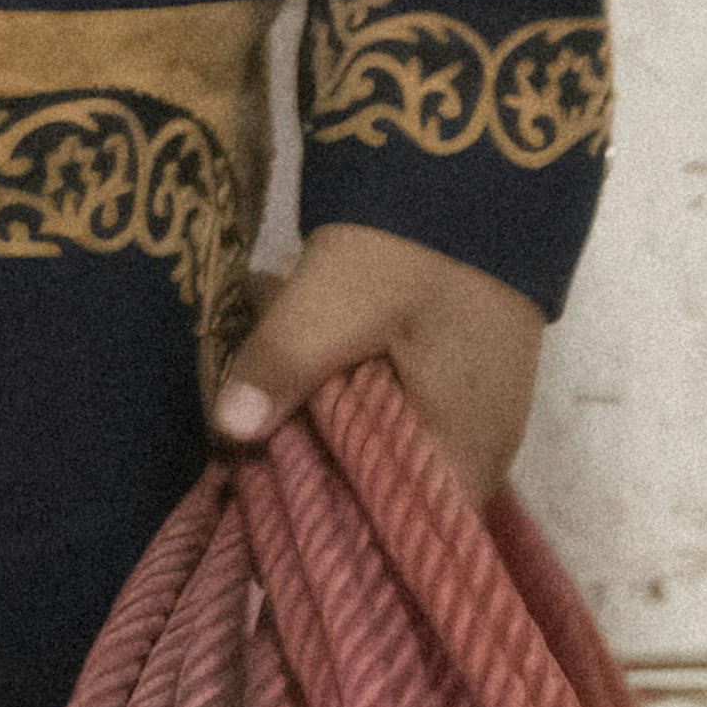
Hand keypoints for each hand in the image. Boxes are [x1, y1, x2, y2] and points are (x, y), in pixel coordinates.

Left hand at [214, 220, 546, 513]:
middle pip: (381, 502)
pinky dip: (336, 397)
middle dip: (310, 477)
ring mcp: (466, 413)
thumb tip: (226, 429)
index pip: (396, 546)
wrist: (479, 159)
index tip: (261, 526)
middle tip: (239, 458)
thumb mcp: (338, 298)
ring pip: (376, 454)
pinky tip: (287, 374)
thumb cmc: (420, 242)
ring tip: (252, 412)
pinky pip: (386, 414)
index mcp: (463, 454)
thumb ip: (283, 365)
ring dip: (317, 432)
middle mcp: (475, 451)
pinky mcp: (448, 377)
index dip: (328, 541)